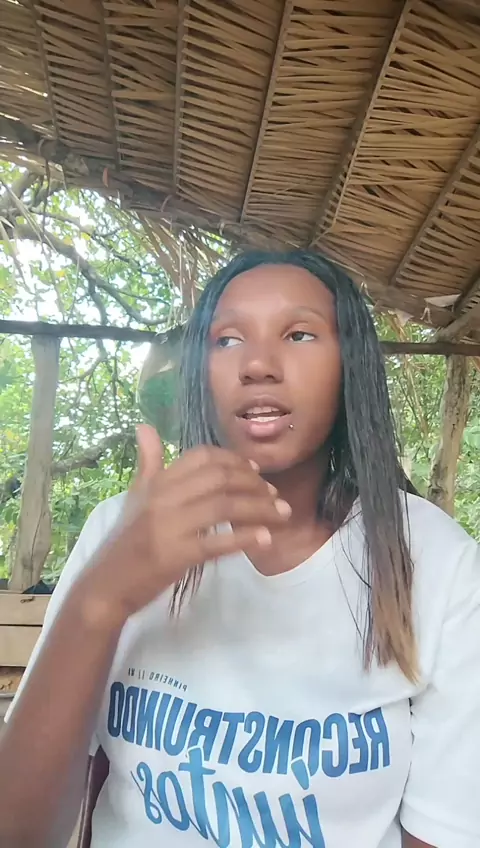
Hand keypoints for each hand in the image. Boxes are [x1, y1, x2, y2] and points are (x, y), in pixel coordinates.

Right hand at [80, 425, 290, 622]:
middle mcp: (164, 498)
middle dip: (255, 484)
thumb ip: (148, 463)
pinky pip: (218, 542)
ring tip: (282, 515)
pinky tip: (265, 539)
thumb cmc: (126, 541)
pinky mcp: (176, 555)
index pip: (203, 457)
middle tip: (276, 496)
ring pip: (225, 507)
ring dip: (260, 509)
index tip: (257, 472)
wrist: (106, 585)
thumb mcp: (136, 497)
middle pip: (220, 478)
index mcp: (158, 482)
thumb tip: (145, 427)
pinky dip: (245, 538)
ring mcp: (170, 525)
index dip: (236, 461)